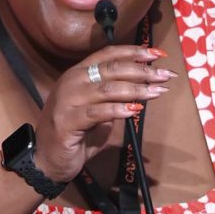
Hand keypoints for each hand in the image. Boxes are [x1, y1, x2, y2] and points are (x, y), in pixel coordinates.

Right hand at [32, 45, 172, 182]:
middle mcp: (71, 82)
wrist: (48, 160)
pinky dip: (118, 110)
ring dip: (136, 89)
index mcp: (78, 74)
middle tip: (166, 75)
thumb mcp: (98, 111)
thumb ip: (115, 97)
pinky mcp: (67, 122)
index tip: (158, 54)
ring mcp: (67, 101)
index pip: (108, 54)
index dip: (134, 52)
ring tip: (157, 92)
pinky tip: (135, 111)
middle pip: (111, 69)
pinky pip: (97, 112)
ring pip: (107, 88)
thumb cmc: (76, 134)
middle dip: (142, 70)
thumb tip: (143, 86)